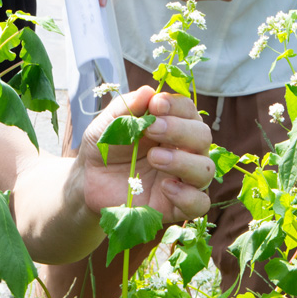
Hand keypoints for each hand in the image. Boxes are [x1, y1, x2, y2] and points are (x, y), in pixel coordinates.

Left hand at [79, 87, 213, 222]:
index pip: (188, 110)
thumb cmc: (105, 147)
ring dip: (184, 161)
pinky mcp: (178, 205)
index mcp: (172, 125)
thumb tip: (148, 92)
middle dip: (180, 130)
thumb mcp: (107, 125)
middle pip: (203, 137)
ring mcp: (183, 179)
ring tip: (154, 157)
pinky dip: (188, 195)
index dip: (176, 105)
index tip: (156, 104)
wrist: (90, 181)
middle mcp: (184, 150)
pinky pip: (200, 203)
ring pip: (206, 169)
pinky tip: (166, 187)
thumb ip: (126, 108)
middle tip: (152, 129)